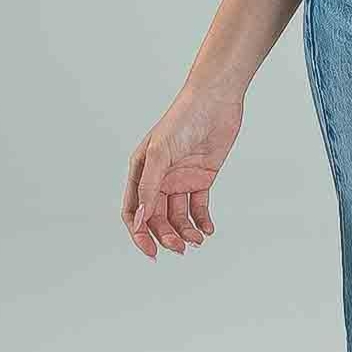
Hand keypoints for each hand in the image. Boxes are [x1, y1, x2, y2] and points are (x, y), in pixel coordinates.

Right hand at [122, 84, 244, 256]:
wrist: (216, 101)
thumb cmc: (183, 118)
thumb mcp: (160, 154)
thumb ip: (149, 188)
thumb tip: (140, 220)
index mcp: (141, 171)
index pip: (135, 210)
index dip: (139, 233)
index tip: (151, 251)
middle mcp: (159, 177)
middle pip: (158, 218)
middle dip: (167, 236)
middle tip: (180, 248)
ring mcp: (181, 179)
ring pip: (179, 216)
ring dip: (186, 231)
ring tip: (197, 240)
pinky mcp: (203, 178)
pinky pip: (199, 207)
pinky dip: (202, 221)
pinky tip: (207, 230)